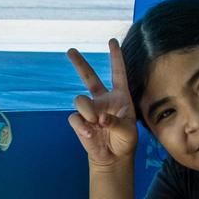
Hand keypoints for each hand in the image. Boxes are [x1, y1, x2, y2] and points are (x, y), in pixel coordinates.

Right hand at [68, 40, 139, 168]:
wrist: (113, 157)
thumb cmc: (125, 141)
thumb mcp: (128, 131)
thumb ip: (115, 122)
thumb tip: (100, 118)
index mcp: (119, 96)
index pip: (118, 73)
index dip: (116, 56)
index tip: (112, 41)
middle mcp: (103, 99)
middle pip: (89, 77)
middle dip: (79, 63)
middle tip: (70, 50)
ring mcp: (89, 110)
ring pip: (79, 100)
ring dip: (87, 111)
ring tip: (96, 124)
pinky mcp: (79, 121)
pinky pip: (75, 118)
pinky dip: (82, 126)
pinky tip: (90, 134)